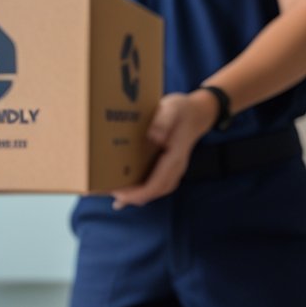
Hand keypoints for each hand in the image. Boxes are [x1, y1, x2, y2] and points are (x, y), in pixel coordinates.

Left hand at [111, 90, 217, 207]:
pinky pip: (156, 184)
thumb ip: (163, 120)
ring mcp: (174, 170)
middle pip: (154, 191)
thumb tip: (153, 136)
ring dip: (136, 196)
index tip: (119, 194)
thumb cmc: (182, 109)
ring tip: (115, 198)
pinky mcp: (169, 167)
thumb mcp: (173, 108)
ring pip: (155, 190)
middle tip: (108, 192)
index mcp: (175, 157)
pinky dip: (141, 191)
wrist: (197, 113)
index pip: (156, 184)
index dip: (137, 193)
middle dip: (132, 197)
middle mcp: (176, 168)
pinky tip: (126, 196)